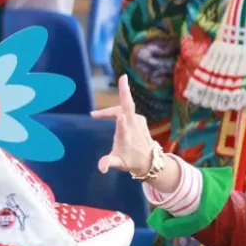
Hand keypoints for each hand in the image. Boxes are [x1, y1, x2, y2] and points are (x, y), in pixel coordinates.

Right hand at [91, 74, 180, 192]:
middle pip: (128, 106)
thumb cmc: (132, 161)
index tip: (119, 117)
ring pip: (123, 109)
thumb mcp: (119, 164)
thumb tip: (101, 168)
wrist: (149, 161)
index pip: (124, 129)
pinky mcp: (139, 119)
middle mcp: (133, 126)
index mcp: (127, 136)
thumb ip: (109, 162)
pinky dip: (115, 111)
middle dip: (125, 92)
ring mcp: (138, 121)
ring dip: (109, 110)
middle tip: (123, 77)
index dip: (121, 124)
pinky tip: (106, 116)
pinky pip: (125, 111)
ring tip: (96, 115)